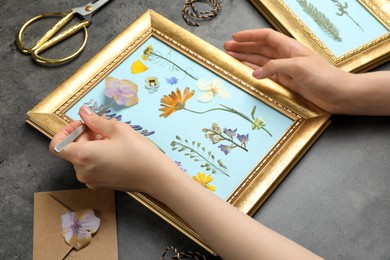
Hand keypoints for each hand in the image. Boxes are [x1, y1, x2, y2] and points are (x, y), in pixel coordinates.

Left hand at [49, 106, 173, 193]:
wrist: (156, 176)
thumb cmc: (138, 151)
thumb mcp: (117, 129)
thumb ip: (95, 121)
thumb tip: (83, 112)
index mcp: (82, 156)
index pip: (56, 145)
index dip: (65, 132)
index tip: (81, 124)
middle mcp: (82, 171)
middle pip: (72, 150)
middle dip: (83, 135)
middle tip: (103, 124)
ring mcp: (91, 180)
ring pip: (82, 158)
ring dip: (91, 144)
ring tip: (111, 136)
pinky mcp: (100, 185)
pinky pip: (91, 167)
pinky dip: (97, 156)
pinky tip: (114, 149)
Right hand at [224, 28, 351, 113]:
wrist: (338, 94)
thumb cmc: (323, 77)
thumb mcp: (298, 67)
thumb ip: (275, 67)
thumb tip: (255, 73)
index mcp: (289, 47)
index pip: (266, 37)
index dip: (250, 36)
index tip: (235, 37)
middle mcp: (286, 56)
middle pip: (260, 48)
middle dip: (243, 47)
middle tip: (227, 48)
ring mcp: (285, 69)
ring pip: (261, 61)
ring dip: (246, 58)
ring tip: (231, 57)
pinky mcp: (286, 81)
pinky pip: (266, 74)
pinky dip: (254, 71)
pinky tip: (246, 71)